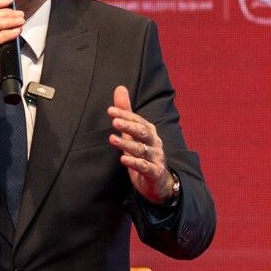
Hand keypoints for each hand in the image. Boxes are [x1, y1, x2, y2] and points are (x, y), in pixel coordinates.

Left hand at [108, 85, 173, 201]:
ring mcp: (156, 157)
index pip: (137, 120)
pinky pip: (145, 167)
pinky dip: (135, 163)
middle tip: (114, 121)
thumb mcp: (133, 134)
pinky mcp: (154, 172)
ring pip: (142, 149)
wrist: (159, 182)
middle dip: (129, 126)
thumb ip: (126, 113)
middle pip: (142, 132)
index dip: (125, 115)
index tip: (110, 111)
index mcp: (150, 132)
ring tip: (113, 139)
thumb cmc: (144, 155)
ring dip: (127, 144)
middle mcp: (155, 142)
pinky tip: (123, 159)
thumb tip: (119, 88)